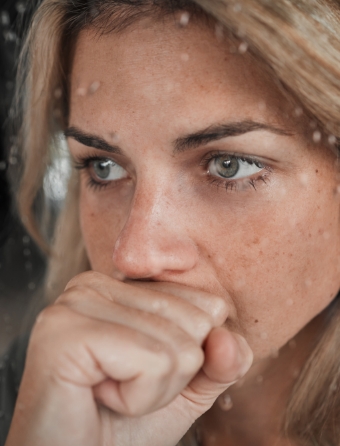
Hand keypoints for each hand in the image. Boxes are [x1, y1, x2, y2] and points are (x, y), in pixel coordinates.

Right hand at [5, 272, 252, 445]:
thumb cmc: (123, 425)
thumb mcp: (186, 387)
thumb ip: (221, 360)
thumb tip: (230, 338)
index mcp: (120, 286)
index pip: (204, 302)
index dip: (190, 355)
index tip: (141, 373)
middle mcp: (95, 284)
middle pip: (194, 320)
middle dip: (172, 374)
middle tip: (123, 389)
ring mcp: (76, 302)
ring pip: (177, 345)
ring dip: (153, 391)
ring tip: (108, 395)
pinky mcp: (66, 331)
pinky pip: (150, 361)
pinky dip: (137, 398)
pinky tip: (98, 397)